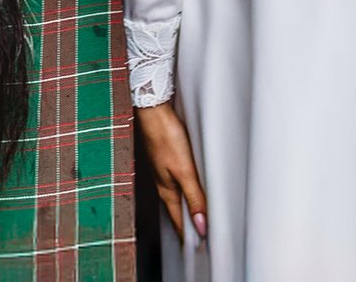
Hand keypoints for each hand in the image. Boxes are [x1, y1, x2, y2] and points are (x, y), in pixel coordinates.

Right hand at [133, 102, 208, 242]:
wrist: (153, 110)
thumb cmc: (165, 136)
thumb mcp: (184, 170)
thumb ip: (194, 196)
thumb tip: (200, 224)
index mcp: (166, 190)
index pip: (179, 221)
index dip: (190, 234)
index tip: (202, 245)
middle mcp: (163, 183)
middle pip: (178, 210)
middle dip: (189, 224)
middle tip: (202, 235)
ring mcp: (163, 171)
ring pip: (177, 196)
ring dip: (188, 207)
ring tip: (199, 217)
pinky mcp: (166, 159)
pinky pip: (177, 182)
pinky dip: (186, 191)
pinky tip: (192, 187)